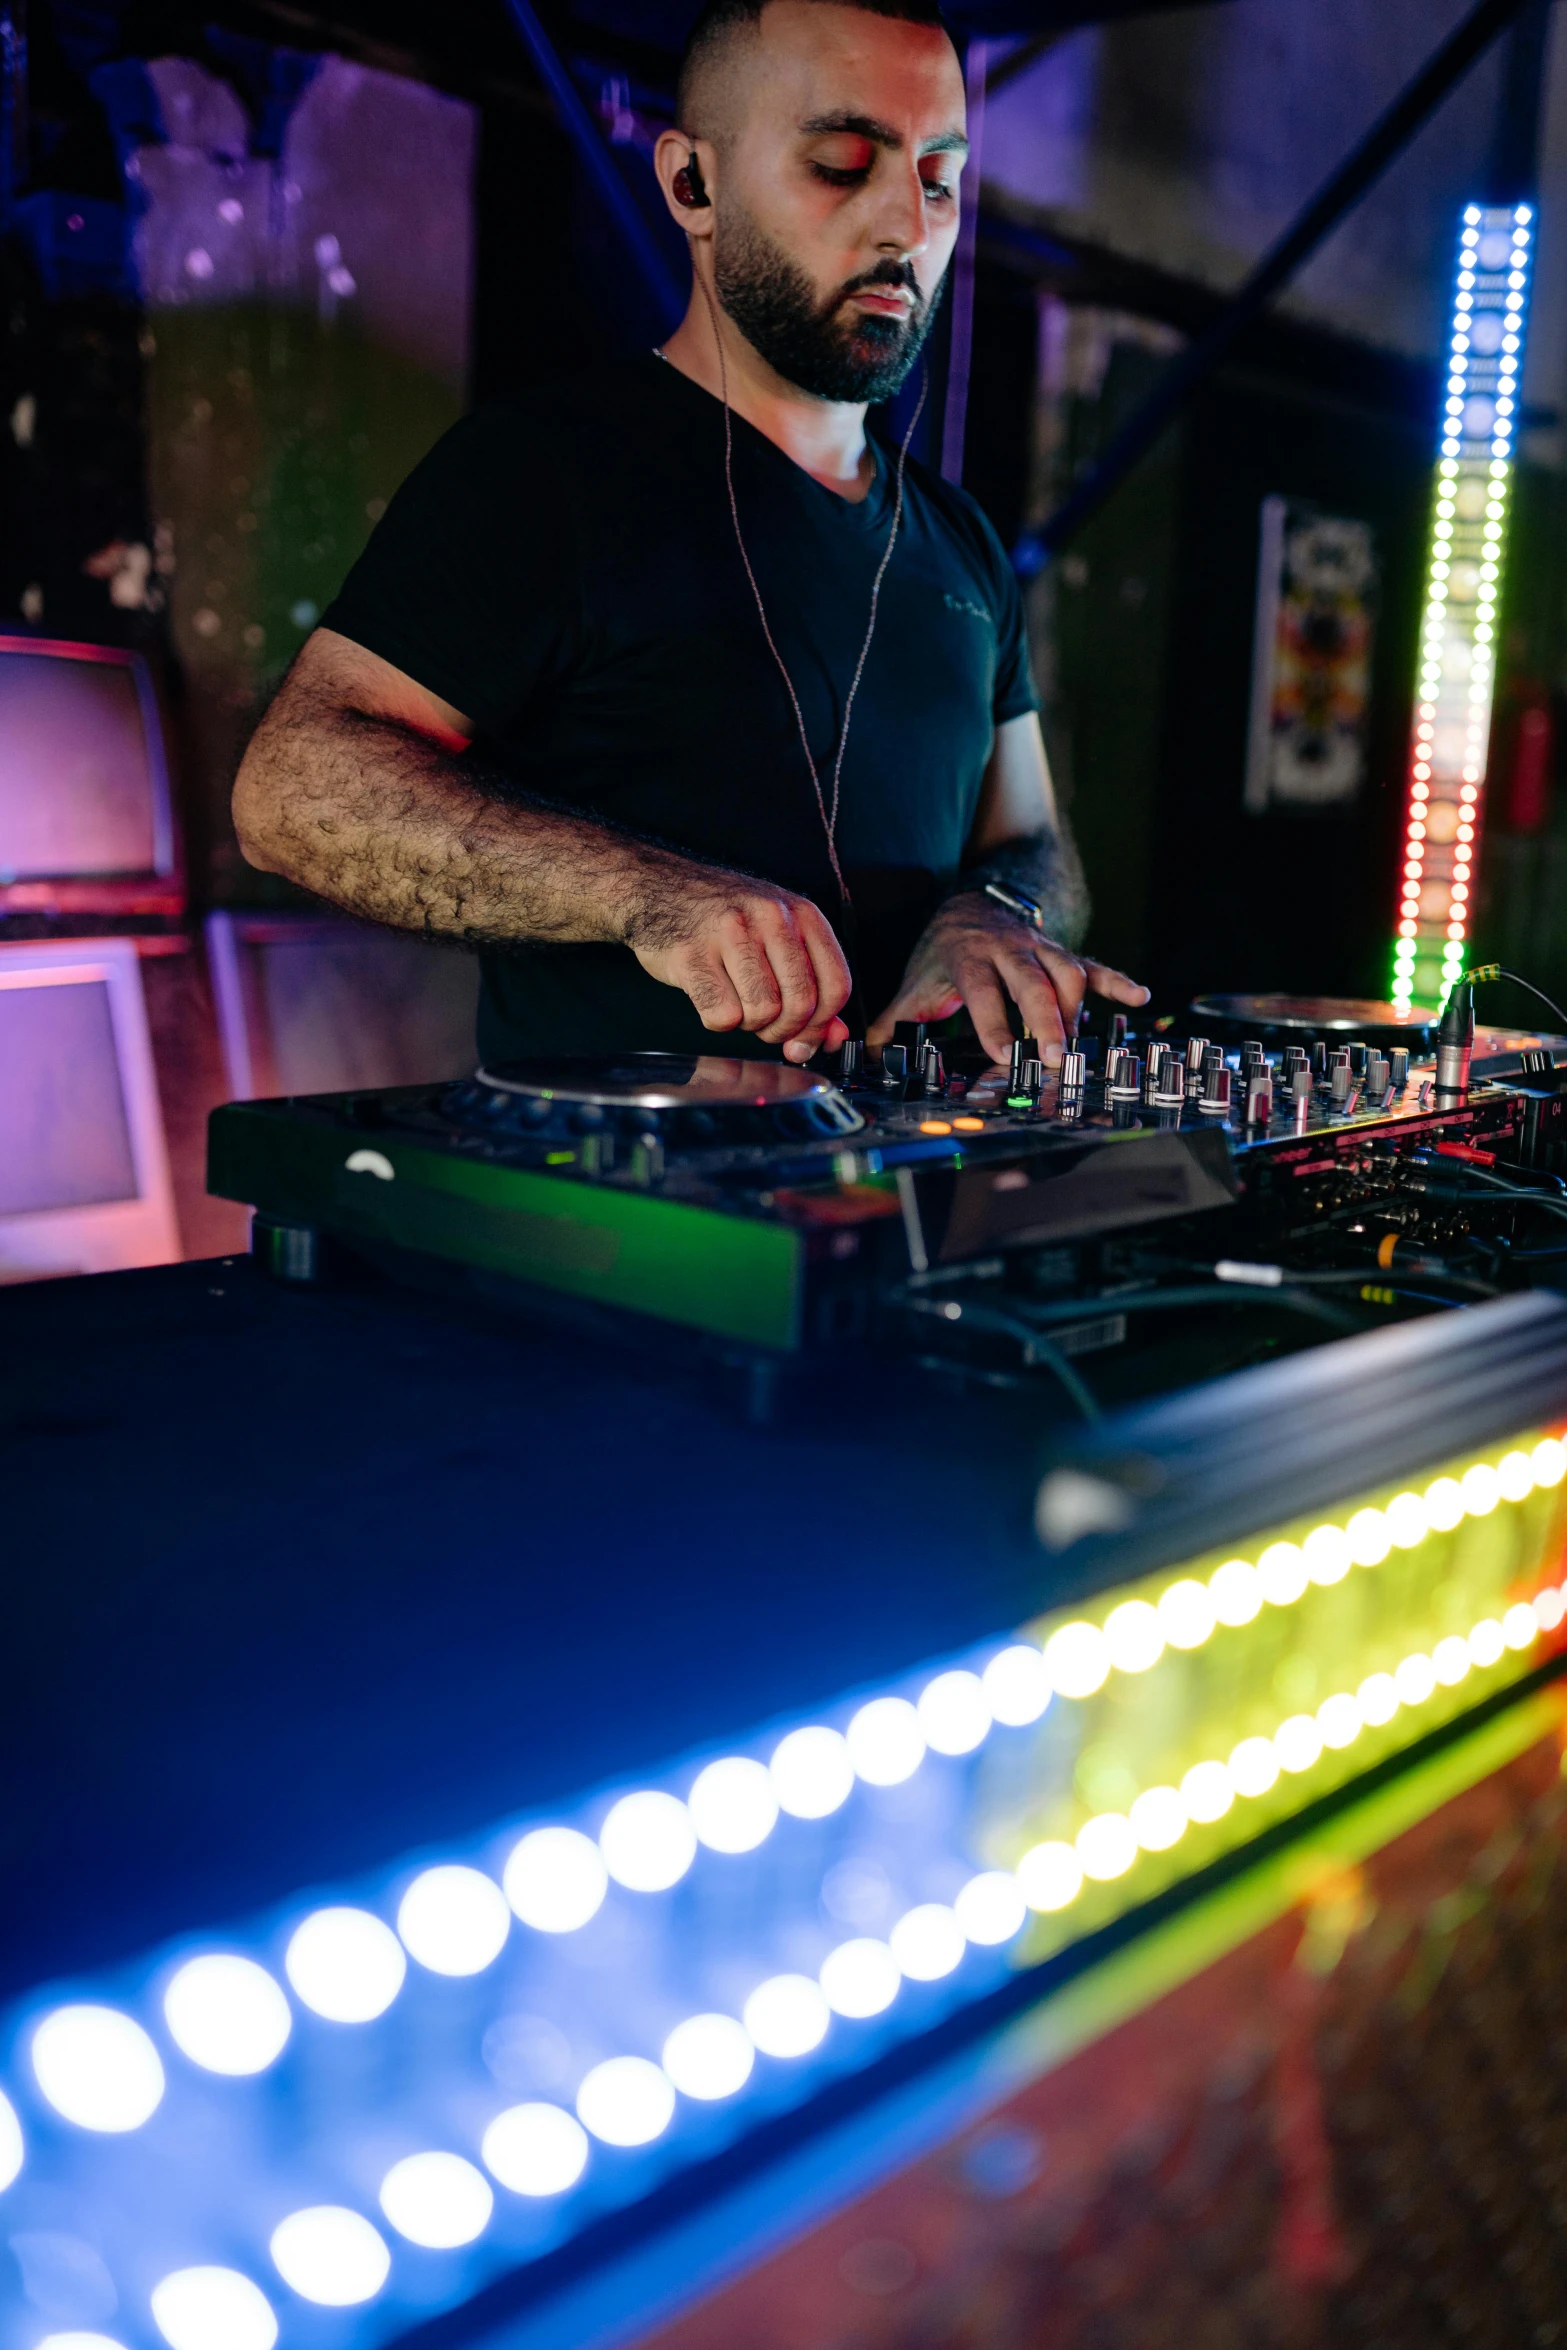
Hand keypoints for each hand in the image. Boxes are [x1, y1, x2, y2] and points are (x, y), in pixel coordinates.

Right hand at [625, 858, 851, 1063]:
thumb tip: (832, 1039)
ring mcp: (730, 933)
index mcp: (801, 914)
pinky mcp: (691, 954)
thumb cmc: (724, 919)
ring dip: (750, 1024)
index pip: (836, 984)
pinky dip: (718, 1021)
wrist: (658, 888)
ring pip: (762, 1012)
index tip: (803, 1035)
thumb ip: (812, 988)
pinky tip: (712, 999)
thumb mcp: (779, 939)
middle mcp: (770, 917)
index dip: (821, 1023)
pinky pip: (721, 1015)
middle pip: (801, 1004)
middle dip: (784, 1030)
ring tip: (737, 1005)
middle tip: (766, 1025)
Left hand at [868, 891, 1147, 1063]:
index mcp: (969, 959)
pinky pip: (1092, 965)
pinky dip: (1116, 981)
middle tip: (1053, 1057)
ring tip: (1076, 1044)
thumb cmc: (943, 954)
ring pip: (1066, 972)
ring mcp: (1039, 949)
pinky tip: (1138, 997)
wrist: (969, 904)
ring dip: (1074, 1008)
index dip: (994, 1022)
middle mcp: (1008, 950)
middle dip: (1045, 1019)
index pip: (984, 991)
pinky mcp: (1061, 952)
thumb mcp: (915, 983)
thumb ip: (892, 1022)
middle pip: (1032, 982)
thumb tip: (863, 1054)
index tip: (1003, 1053)